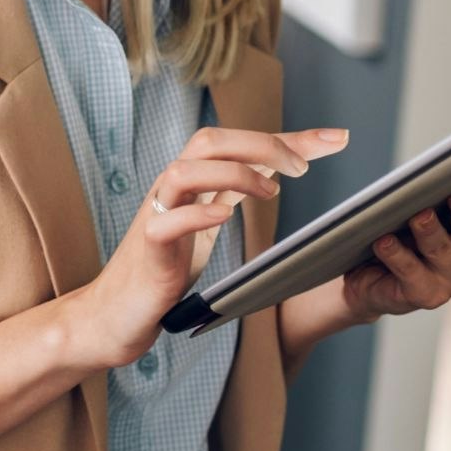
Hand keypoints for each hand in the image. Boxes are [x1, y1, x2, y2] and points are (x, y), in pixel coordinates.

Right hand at [66, 126, 349, 369]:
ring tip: (269, 190)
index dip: (288, 137)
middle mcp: (170, 189)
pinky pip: (166, 222)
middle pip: (208, 140)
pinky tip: (224, 217)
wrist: (115, 312)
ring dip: (232, 173)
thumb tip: (278, 165)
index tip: (335, 138)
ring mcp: (155, 215)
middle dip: (260, 144)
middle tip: (302, 168)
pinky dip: (197, 213)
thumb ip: (236, 190)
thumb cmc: (162, 266)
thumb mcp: (207, 220)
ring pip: (184, 171)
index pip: (237, 142)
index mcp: (190, 181)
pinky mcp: (147, 249)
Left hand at [341, 143, 450, 320]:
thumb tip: (385, 137)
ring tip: (419, 216)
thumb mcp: (418, 196)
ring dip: (431, 232)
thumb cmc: (401, 227)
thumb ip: (427, 172)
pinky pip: (412, 273)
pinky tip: (385, 242)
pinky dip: (398, 256)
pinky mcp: (425, 294)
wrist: (371, 277)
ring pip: (444, 251)